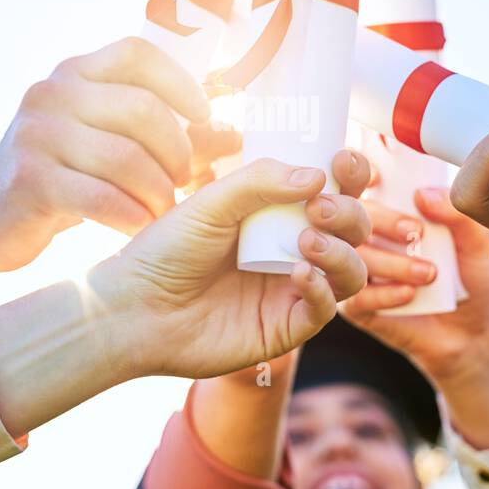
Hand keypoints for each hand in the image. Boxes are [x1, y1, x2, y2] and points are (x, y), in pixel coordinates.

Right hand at [0, 37, 241, 273]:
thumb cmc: (66, 177)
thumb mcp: (113, 146)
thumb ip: (170, 137)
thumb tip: (235, 133)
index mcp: (75, 72)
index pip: (137, 54)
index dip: (179, 82)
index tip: (203, 115)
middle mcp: (51, 92)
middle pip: (141, 108)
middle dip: (176, 150)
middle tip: (186, 181)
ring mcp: (35, 134)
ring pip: (124, 156)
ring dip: (157, 190)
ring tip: (166, 210)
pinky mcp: (27, 179)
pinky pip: (99, 196)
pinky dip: (131, 215)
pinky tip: (142, 227)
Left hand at [92, 150, 372, 380]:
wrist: (135, 310)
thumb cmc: (166, 251)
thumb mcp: (210, 203)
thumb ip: (259, 182)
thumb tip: (318, 174)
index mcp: (278, 214)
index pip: (332, 190)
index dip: (349, 175)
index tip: (343, 160)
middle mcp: (293, 250)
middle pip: (353, 230)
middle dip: (349, 214)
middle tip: (319, 208)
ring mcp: (292, 290)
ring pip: (351, 271)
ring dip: (341, 252)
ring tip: (307, 241)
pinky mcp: (285, 328)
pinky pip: (325, 310)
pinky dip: (321, 290)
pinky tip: (298, 275)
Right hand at [343, 187, 488, 448]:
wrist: (473, 334)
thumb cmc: (470, 278)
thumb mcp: (476, 244)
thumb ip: (457, 215)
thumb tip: (423, 194)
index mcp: (388, 210)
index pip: (360, 183)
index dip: (357, 174)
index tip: (376, 176)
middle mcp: (365, 237)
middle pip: (349, 217)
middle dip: (380, 220)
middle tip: (414, 233)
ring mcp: (357, 271)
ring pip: (351, 257)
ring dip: (391, 262)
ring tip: (429, 274)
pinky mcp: (358, 307)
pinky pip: (355, 297)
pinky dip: (383, 294)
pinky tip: (410, 295)